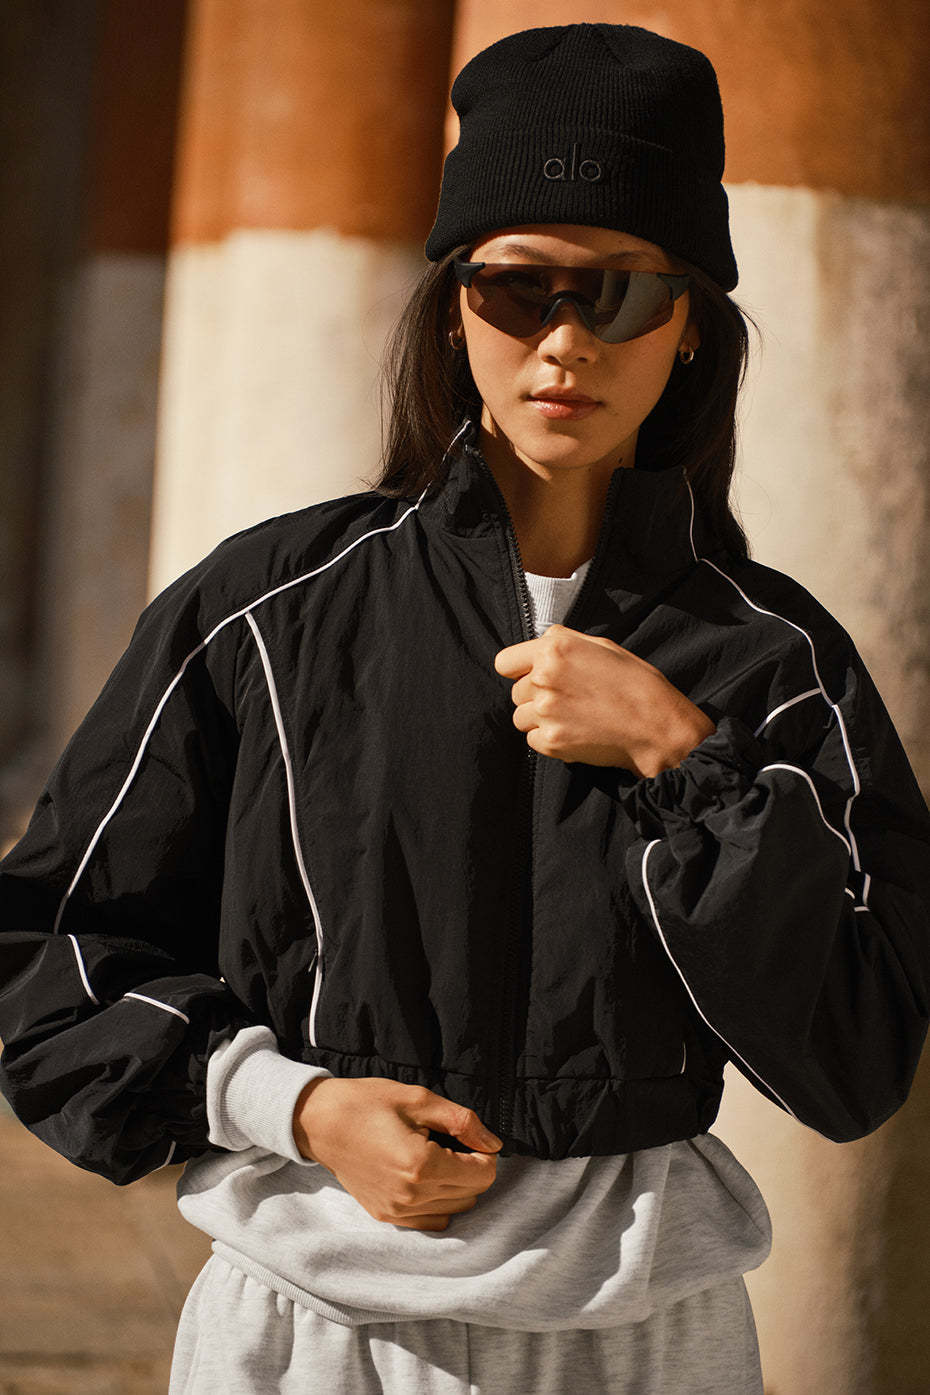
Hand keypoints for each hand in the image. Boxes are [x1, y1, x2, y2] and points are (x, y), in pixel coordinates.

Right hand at [293, 1077, 501, 1231]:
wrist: (320, 1122)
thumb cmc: (368, 1103)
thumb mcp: (419, 1099)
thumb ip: (463, 1122)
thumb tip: (494, 1144)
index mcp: (422, 1166)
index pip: (482, 1175)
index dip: (485, 1154)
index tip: (469, 1137)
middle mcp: (411, 1196)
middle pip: (472, 1194)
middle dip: (472, 1169)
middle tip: (453, 1143)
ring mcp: (397, 1211)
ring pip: (454, 1210)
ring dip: (457, 1186)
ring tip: (437, 1158)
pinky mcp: (386, 1216)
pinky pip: (431, 1222)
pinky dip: (438, 1203)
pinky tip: (425, 1178)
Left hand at [494, 624, 715, 776]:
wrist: (656, 726)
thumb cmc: (635, 683)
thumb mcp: (601, 646)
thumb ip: (563, 642)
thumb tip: (540, 644)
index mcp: (554, 649)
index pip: (504, 662)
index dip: (517, 670)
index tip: (529, 676)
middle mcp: (543, 678)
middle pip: (516, 692)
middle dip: (535, 696)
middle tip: (568, 700)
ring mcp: (545, 712)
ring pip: (521, 718)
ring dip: (540, 720)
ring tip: (572, 717)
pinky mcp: (550, 741)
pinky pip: (533, 741)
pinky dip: (549, 740)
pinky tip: (576, 732)